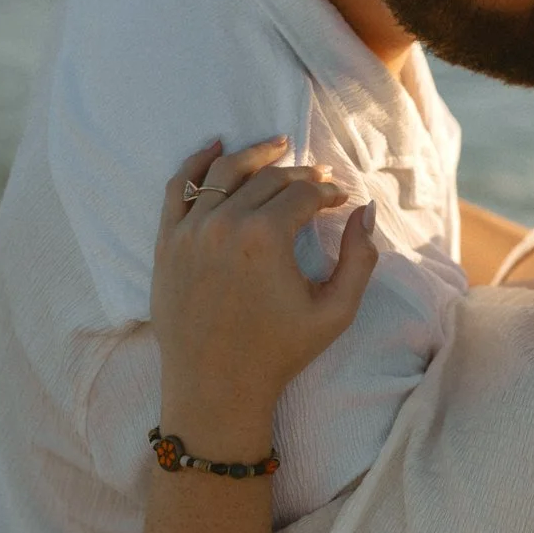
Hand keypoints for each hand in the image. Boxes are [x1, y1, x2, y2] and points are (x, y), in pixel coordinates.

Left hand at [152, 139, 377, 450]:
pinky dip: (197, 162)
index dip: (328, 191)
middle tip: (318, 179)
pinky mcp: (168, 242)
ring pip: (224, 172)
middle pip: (268, 178)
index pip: (303, 193)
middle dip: (299, 174)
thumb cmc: (279, 352)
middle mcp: (225, 224)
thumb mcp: (335, 312)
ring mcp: (190, 230)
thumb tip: (365, 212)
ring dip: (254, 155)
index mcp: (266, 238)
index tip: (340, 198)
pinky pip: (178, 187)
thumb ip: (361, 259)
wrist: (216, 386)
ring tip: (276, 146)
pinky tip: (215, 147)